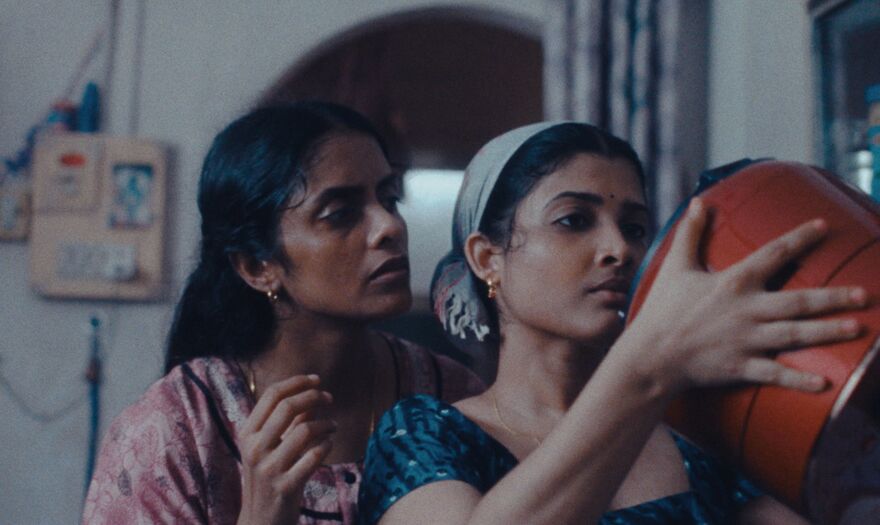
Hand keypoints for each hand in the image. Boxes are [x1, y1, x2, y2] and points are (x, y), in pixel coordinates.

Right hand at [237, 374, 335, 524]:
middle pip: (288, 406)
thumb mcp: (270, 448)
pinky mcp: (286, 486)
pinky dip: (327, 445)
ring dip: (325, 423)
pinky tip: (329, 444)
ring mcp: (269, 468)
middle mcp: (255, 448)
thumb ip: (288, 421)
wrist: (260, 521)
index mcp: (247, 434)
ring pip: (304, 430)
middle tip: (329, 398)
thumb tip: (311, 393)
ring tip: (333, 426)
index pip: (272, 395)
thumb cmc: (269, 478)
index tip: (316, 379)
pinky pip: (314, 456)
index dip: (297, 382)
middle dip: (313, 396)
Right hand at [626, 198, 866, 392]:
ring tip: (858, 328)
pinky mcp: (741, 366)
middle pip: (798, 301)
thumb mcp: (675, 267)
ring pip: (796, 335)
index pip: (774, 254)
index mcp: (733, 282)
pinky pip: (776, 374)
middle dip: (834, 297)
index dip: (801, 238)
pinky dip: (800, 379)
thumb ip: (691, 233)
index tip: (825, 226)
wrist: (649, 355)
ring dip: (828, 331)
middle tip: (864, 294)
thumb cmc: (661, 310)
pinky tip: (826, 382)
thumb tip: (700, 201)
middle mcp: (746, 310)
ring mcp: (746, 340)